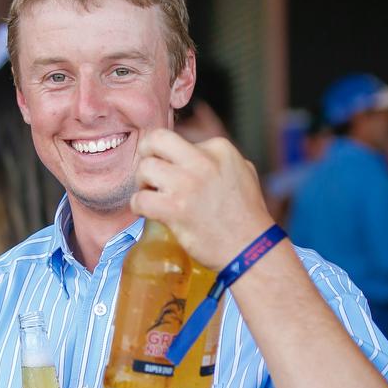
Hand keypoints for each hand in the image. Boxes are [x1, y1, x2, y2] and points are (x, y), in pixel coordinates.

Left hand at [131, 129, 275, 268]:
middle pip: (156, 140)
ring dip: (142, 183)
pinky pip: (140, 198)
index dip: (170, 156)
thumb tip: (190, 154)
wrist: (250, 248)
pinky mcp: (175, 209)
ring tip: (152, 194)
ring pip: (145, 168)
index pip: (178, 139)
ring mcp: (188, 184)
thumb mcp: (243, 170)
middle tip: (149, 172)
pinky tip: (146, 211)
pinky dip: (138, 205)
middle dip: (146, 154)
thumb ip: (216, 158)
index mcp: (219, 149)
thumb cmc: (246, 214)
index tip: (174, 173)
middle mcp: (203, 161)